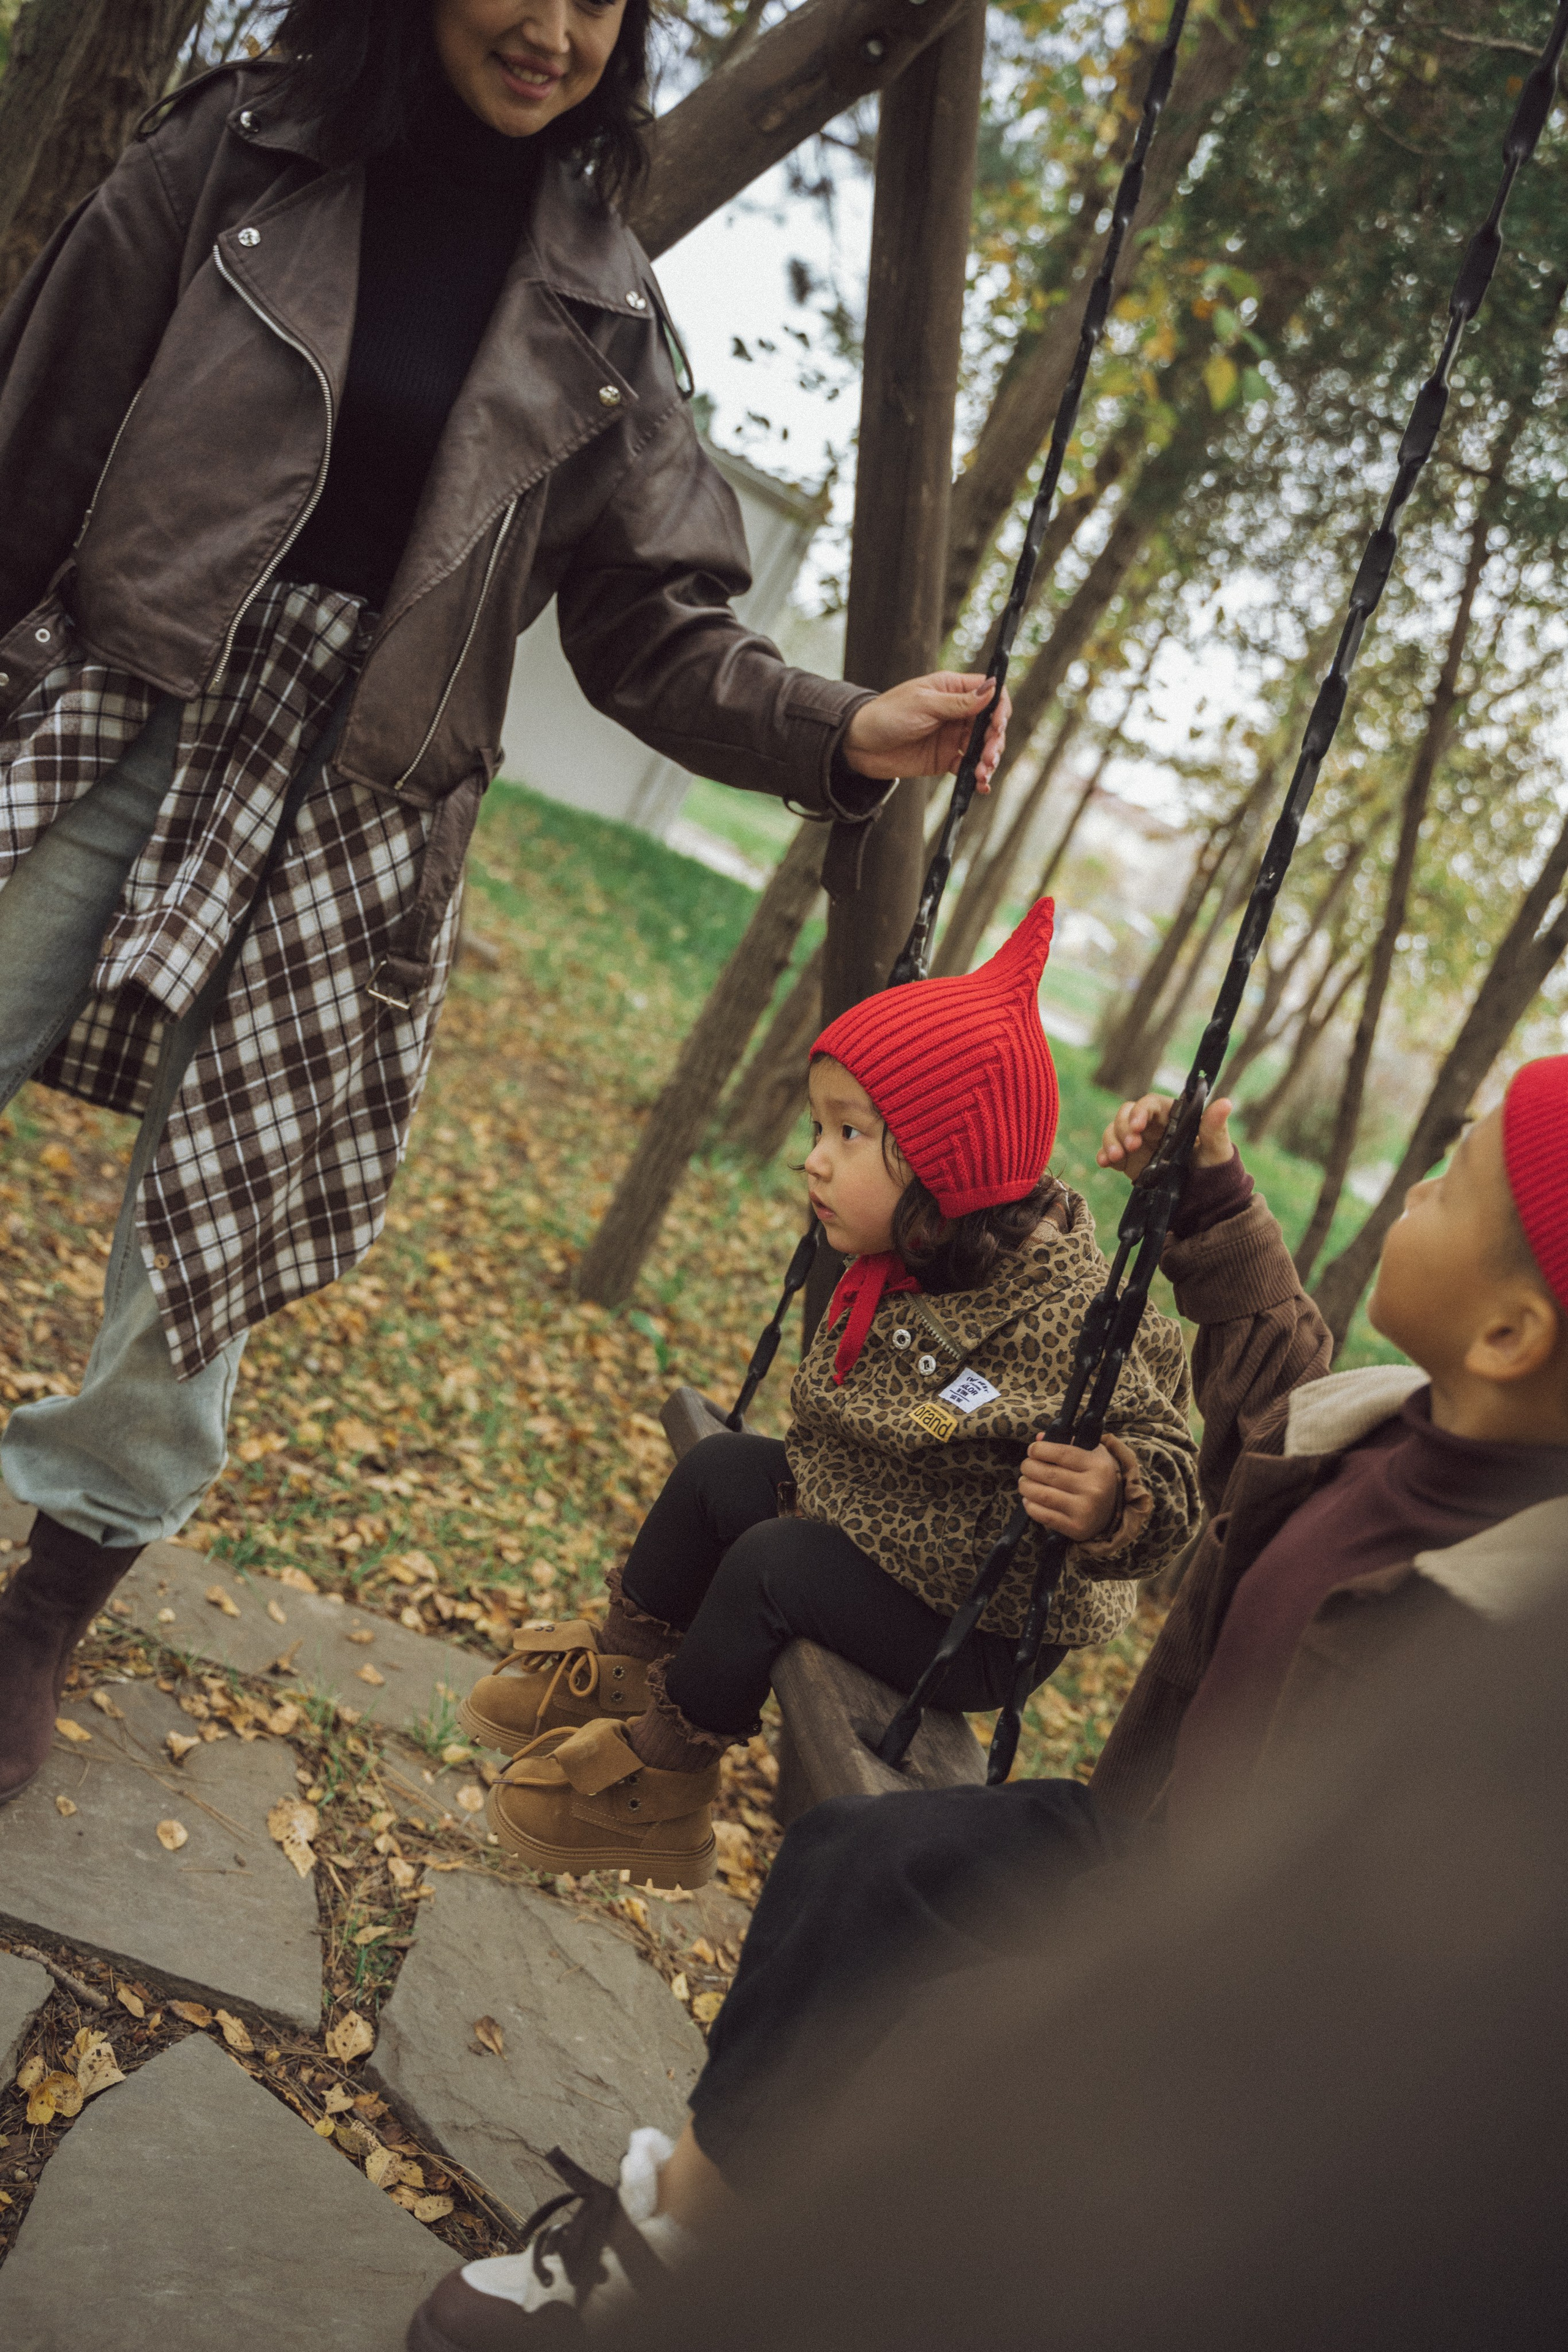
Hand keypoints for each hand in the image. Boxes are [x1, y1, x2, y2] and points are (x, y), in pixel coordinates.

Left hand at [842, 673, 1010, 787]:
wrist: (859, 745)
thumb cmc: (886, 715)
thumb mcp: (924, 705)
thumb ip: (959, 702)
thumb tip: (992, 689)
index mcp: (952, 689)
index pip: (989, 693)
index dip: (999, 708)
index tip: (998, 725)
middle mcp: (956, 712)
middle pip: (990, 723)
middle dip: (995, 741)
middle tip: (989, 757)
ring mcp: (951, 736)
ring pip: (982, 747)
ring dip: (988, 760)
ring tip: (982, 774)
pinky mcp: (945, 759)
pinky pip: (968, 766)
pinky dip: (976, 776)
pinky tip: (979, 784)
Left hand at [1018, 1437, 1120, 1540]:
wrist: (1113, 1513)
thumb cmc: (1096, 1478)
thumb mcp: (1091, 1455)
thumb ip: (1068, 1442)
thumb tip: (1039, 1438)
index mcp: (1099, 1466)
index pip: (1062, 1453)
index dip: (1040, 1450)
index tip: (1032, 1450)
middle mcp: (1094, 1488)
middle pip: (1048, 1474)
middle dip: (1029, 1468)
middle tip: (1026, 1467)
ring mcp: (1085, 1510)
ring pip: (1042, 1495)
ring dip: (1026, 1487)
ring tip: (1024, 1482)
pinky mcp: (1076, 1528)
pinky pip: (1044, 1515)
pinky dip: (1030, 1506)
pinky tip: (1029, 1499)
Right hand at [1097, 1093, 1234, 1184]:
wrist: (1202, 1196)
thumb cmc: (1213, 1166)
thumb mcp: (1216, 1148)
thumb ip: (1215, 1127)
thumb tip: (1225, 1103)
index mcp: (1170, 1116)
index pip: (1150, 1104)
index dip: (1140, 1111)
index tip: (1138, 1126)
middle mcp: (1151, 1126)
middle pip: (1126, 1114)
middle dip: (1123, 1127)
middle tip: (1131, 1146)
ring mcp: (1137, 1142)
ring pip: (1114, 1130)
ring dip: (1110, 1140)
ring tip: (1114, 1157)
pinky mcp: (1128, 1160)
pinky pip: (1109, 1151)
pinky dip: (1103, 1154)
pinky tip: (1104, 1163)